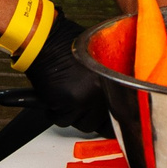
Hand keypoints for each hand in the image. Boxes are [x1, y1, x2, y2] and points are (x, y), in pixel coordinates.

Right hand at [24, 12, 110, 134]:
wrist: (44, 41)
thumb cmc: (67, 48)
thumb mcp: (96, 62)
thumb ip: (107, 84)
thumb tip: (114, 109)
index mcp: (114, 78)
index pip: (122, 113)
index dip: (115, 122)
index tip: (111, 126)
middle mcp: (104, 88)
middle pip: (102, 122)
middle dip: (89, 116)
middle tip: (79, 102)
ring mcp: (87, 97)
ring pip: (83, 124)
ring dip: (73, 115)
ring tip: (67, 95)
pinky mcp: (69, 102)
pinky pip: (63, 120)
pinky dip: (56, 113)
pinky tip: (55, 96)